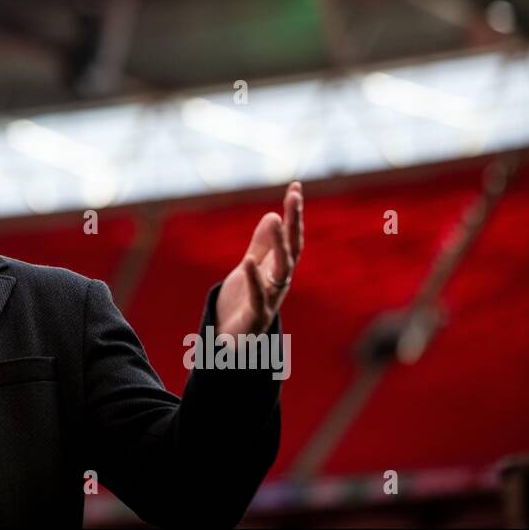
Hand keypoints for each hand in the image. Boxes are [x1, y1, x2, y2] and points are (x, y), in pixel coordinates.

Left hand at [215, 181, 303, 336]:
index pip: (292, 237)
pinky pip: (257, 295)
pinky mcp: (256, 316)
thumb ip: (262, 245)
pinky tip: (249, 262)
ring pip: (281, 270)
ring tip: (277, 219)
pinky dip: (254, 279)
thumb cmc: (244, 303)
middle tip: (294, 196)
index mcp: (280, 269)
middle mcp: (280, 282)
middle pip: (292, 249)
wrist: (232, 342)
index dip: (294, 213)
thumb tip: (272, 214)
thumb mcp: (252, 268)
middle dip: (294, 222)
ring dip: (280, 244)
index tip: (295, 186)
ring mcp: (271, 299)